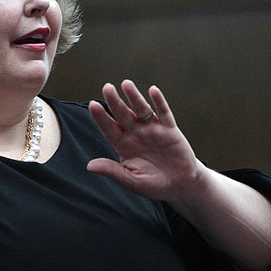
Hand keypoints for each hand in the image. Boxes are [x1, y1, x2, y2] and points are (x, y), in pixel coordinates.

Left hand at [87, 79, 205, 203]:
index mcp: (124, 146)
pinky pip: (164, 113)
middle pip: (123, 115)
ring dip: (134, 97)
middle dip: (115, 102)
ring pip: (141, 110)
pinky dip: (159, 102)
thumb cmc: (153, 184)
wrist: (180, 186)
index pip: (109, 129)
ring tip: (126, 84)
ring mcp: (153, 130)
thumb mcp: (131, 180)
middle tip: (107, 88)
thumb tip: (89, 166)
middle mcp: (136, 134)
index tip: (92, 105)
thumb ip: (112, 171)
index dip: (101, 118)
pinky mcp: (170, 130)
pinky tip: (153, 91)